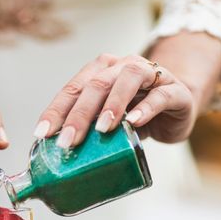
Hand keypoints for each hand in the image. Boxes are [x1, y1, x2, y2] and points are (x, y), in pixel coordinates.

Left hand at [33, 53, 196, 147]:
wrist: (178, 106)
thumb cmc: (137, 113)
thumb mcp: (110, 121)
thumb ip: (90, 128)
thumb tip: (61, 153)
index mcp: (102, 70)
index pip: (73, 88)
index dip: (56, 110)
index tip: (42, 133)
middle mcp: (123, 66)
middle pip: (97, 84)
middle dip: (79, 113)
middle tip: (68, 140)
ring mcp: (151, 75)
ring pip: (128, 79)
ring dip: (112, 104)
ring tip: (101, 129)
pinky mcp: (174, 91)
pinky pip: (159, 95)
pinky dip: (145, 108)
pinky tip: (133, 123)